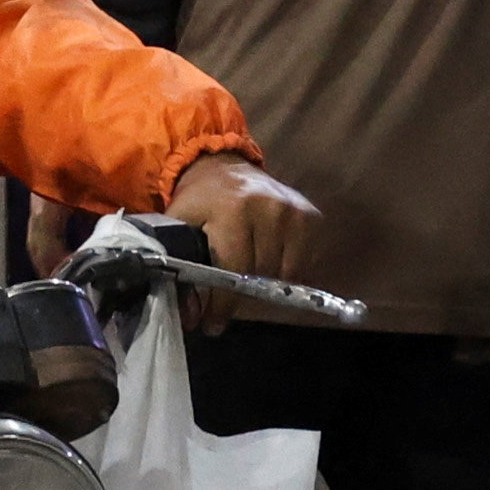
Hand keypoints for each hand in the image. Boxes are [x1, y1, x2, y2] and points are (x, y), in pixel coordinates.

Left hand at [158, 151, 320, 319]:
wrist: (223, 164)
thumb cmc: (200, 200)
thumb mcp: (178, 225)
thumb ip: (178, 267)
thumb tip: (191, 316)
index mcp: (234, 210)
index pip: (235, 272)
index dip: (224, 305)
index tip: (213, 325)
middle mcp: (270, 209)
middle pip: (261, 276)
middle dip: (241, 295)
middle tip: (225, 301)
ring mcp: (294, 211)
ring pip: (285, 274)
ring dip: (264, 284)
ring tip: (244, 279)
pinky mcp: (311, 215)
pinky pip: (302, 262)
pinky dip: (284, 270)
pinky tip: (265, 261)